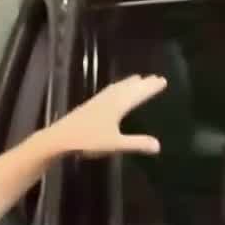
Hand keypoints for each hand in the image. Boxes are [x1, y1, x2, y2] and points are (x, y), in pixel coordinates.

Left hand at [39, 74, 167, 157]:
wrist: (60, 137)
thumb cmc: (88, 140)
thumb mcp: (115, 144)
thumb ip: (136, 143)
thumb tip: (158, 146)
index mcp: (118, 105)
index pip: (139, 93)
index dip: (151, 87)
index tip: (163, 80)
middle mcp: (110, 98)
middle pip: (129, 88)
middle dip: (143, 83)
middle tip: (155, 77)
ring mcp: (99, 100)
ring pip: (118, 87)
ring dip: (130, 82)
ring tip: (138, 78)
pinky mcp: (91, 104)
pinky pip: (110, 90)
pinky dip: (118, 86)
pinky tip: (115, 90)